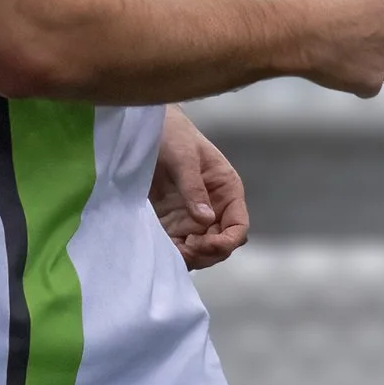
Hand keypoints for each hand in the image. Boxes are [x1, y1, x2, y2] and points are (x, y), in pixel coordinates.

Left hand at [151, 107, 249, 269]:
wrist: (145, 127)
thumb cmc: (171, 133)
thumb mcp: (184, 156)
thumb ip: (194, 187)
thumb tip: (206, 219)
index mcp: (227, 190)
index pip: (238, 226)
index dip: (227, 242)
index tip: (206, 244)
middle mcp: (215, 207)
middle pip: (220, 244)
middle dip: (206, 253)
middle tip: (184, 249)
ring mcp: (193, 216)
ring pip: (200, 250)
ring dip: (190, 257)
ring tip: (172, 252)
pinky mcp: (172, 221)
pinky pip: (178, 245)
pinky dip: (173, 253)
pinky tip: (162, 251)